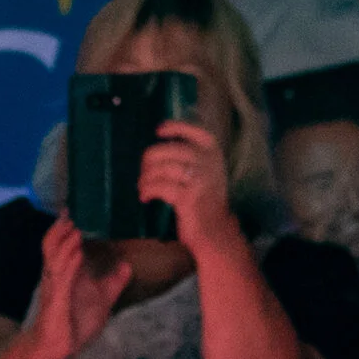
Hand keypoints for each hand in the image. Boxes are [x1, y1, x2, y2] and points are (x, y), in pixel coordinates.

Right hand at [32, 212, 128, 358]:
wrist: (58, 349)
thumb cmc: (74, 323)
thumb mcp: (102, 299)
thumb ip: (113, 282)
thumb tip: (127, 265)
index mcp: (65, 272)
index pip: (62, 243)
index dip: (65, 226)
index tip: (73, 208)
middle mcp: (56, 274)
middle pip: (52, 243)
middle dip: (60, 227)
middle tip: (71, 210)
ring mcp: (55, 285)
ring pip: (54, 255)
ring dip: (64, 240)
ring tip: (75, 225)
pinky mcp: (56, 298)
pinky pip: (61, 275)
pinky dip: (69, 261)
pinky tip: (77, 250)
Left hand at [135, 116, 234, 259]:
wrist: (215, 230)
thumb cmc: (205, 202)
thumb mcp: (205, 174)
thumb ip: (191, 158)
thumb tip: (160, 144)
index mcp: (214, 154)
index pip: (195, 132)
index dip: (176, 127)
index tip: (158, 131)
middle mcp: (209, 163)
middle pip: (170, 149)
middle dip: (150, 159)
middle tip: (144, 173)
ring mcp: (199, 179)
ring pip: (162, 168)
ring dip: (146, 178)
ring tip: (142, 187)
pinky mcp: (188, 196)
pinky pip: (159, 186)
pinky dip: (147, 190)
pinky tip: (145, 197)